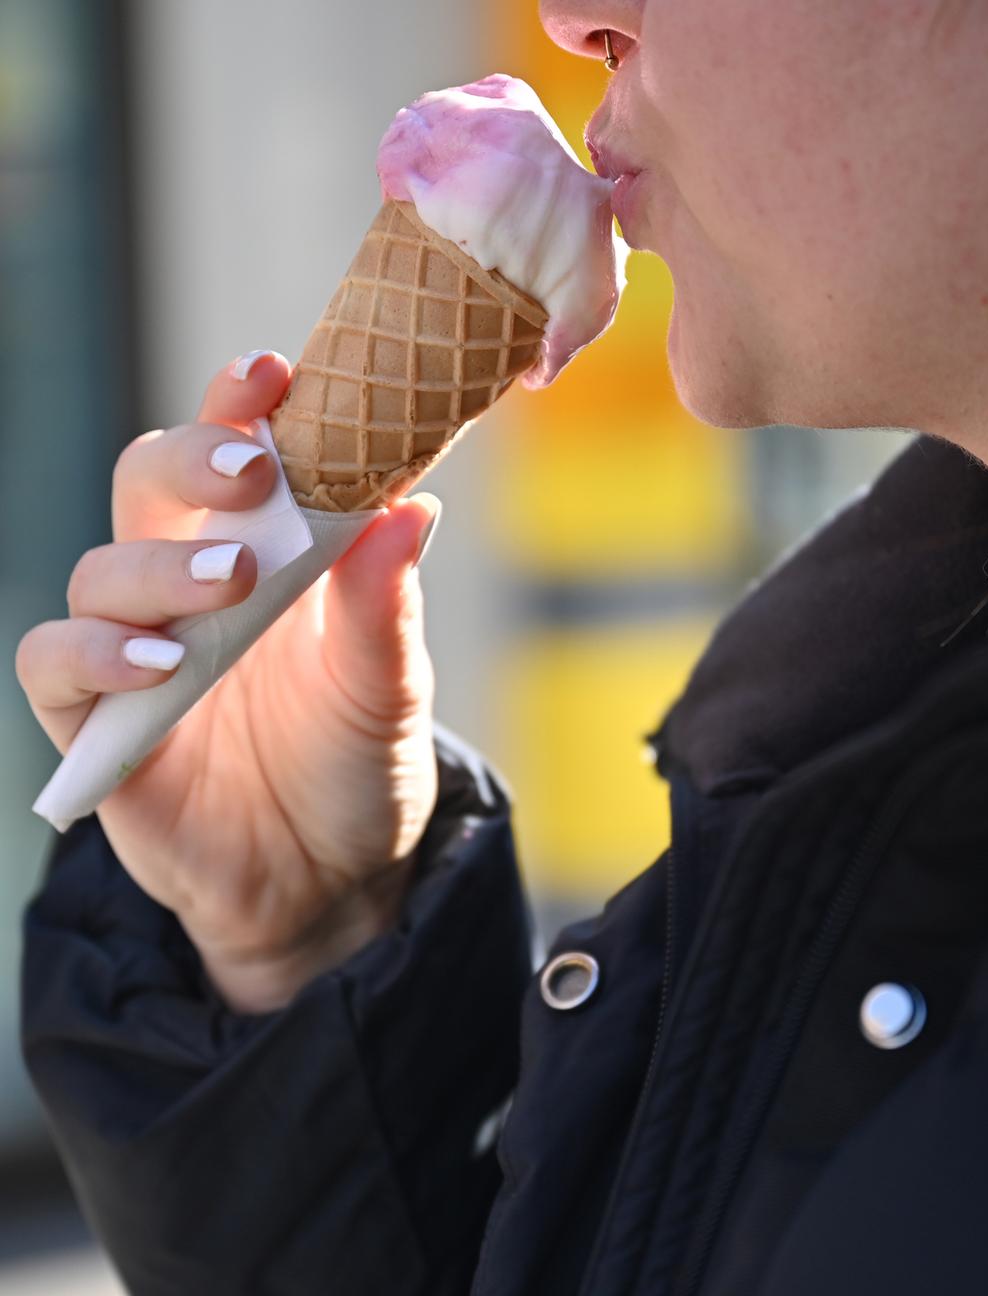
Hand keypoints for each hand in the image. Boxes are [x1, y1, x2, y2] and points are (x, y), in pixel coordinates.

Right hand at [16, 353, 441, 1011]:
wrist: (326, 879)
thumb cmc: (359, 764)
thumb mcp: (388, 689)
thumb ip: (387, 607)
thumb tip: (413, 505)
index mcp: (269, 553)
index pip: (238, 454)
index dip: (243, 407)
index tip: (275, 374)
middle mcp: (192, 585)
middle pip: (148, 480)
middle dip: (190, 458)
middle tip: (249, 471)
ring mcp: (138, 648)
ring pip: (101, 569)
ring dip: (159, 565)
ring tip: (229, 585)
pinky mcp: (97, 722)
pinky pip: (56, 664)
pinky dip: (95, 652)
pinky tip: (159, 663)